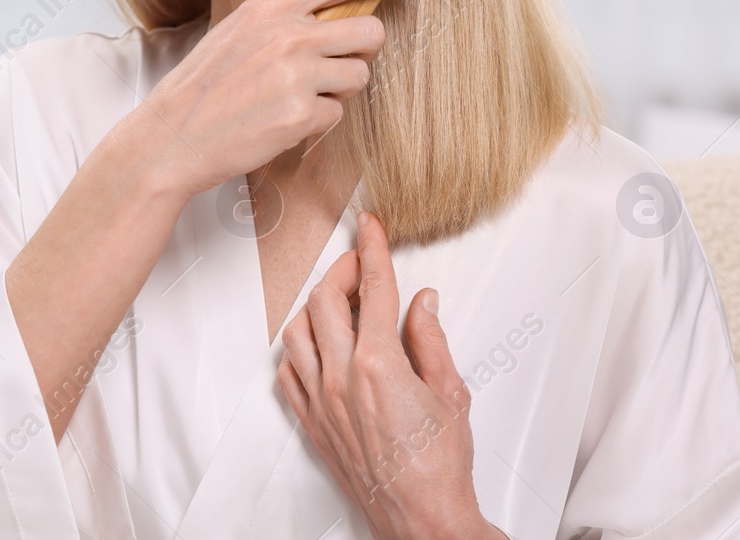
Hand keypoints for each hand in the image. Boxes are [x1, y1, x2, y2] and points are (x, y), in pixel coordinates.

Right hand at [115, 0, 426, 198]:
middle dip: (362, 51)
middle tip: (334, 66)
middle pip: (370, 31)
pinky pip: (338, 113)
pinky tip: (281, 123)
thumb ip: (285, 11)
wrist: (170, 137)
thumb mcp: (237, 31)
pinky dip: (317, 122)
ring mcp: (296, 74)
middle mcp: (287, 34)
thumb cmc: (205, 86)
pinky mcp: (301, 114)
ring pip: (358, 75)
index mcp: (269, 7)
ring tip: (294, 98)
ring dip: (337, 90)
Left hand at [276, 211, 500, 539]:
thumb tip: (421, 303)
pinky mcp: (311, 421)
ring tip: (341, 303)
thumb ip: (431, 340)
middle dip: (340, 271)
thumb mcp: (451, 394)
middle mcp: (341, 377)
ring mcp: (320, 400)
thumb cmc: (439, 466)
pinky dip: (300, 347)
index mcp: (380, 364)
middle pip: (324, 299)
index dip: (372, 250)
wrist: (421, 519)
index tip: (369, 228)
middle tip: (359, 265)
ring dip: (315, 306)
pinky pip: (288, 370)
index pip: (373, 289)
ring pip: (297, 330)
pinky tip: (320, 344)